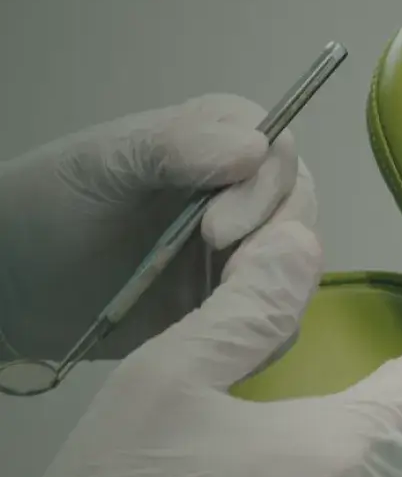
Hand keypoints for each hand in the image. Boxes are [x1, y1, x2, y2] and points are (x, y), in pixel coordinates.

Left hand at [0, 93, 314, 362]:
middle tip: (220, 265)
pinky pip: (279, 314)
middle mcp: (241, 193)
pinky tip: (222, 333)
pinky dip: (264, 325)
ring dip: (272, 283)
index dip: (263, 190)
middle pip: (298, 207)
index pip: (279, 153)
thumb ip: (176, 146)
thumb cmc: (49, 210)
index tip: (216, 230)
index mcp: (215, 143)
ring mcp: (243, 251)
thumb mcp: (104, 164)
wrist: (14, 287)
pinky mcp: (237, 305)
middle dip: (270, 237)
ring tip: (219, 305)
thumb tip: (256, 147)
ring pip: (298, 262)